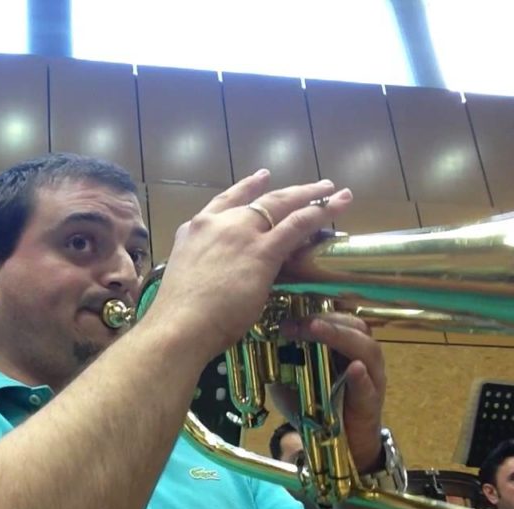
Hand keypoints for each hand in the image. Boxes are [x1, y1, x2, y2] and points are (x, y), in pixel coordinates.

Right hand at [142, 169, 352, 356]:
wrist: (178, 325)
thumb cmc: (178, 314)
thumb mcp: (187, 273)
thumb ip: (205, 262)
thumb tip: (221, 271)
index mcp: (194, 230)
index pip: (225, 201)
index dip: (246, 187)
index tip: (262, 177)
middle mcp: (217, 224)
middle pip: (260, 200)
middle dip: (289, 191)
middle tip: (312, 186)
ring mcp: (240, 234)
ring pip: (282, 205)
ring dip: (310, 196)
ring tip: (332, 191)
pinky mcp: (262, 250)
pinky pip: (297, 225)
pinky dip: (319, 213)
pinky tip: (335, 207)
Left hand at [274, 313, 386, 472]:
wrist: (338, 445)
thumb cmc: (316, 408)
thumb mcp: (290, 380)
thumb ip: (278, 361)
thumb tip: (256, 340)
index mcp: (343, 347)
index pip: (337, 319)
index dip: (313, 313)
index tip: (285, 316)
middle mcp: (361, 357)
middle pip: (354, 327)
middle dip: (324, 321)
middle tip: (295, 323)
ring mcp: (371, 379)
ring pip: (367, 349)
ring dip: (339, 337)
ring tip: (316, 329)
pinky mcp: (371, 403)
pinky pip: (368, 386)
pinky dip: (360, 377)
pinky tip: (353, 368)